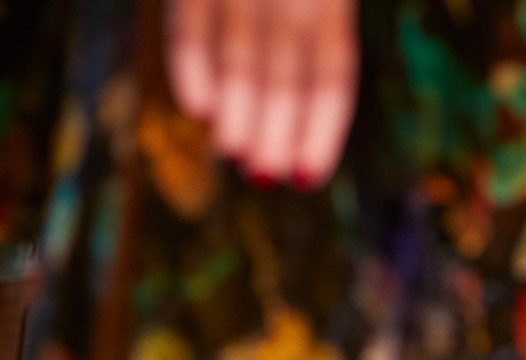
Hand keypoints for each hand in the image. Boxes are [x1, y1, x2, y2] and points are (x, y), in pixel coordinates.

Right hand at [167, 0, 357, 187]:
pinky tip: (198, 110)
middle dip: (277, 125)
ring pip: (244, 47)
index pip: (333, 68)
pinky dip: (192, 63)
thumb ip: (308, 40)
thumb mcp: (311, 4)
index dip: (322, 126)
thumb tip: (289, 129)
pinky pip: (193, 18)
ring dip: (239, 106)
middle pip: (288, 66)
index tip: (307, 176)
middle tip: (264, 175)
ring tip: (235, 153)